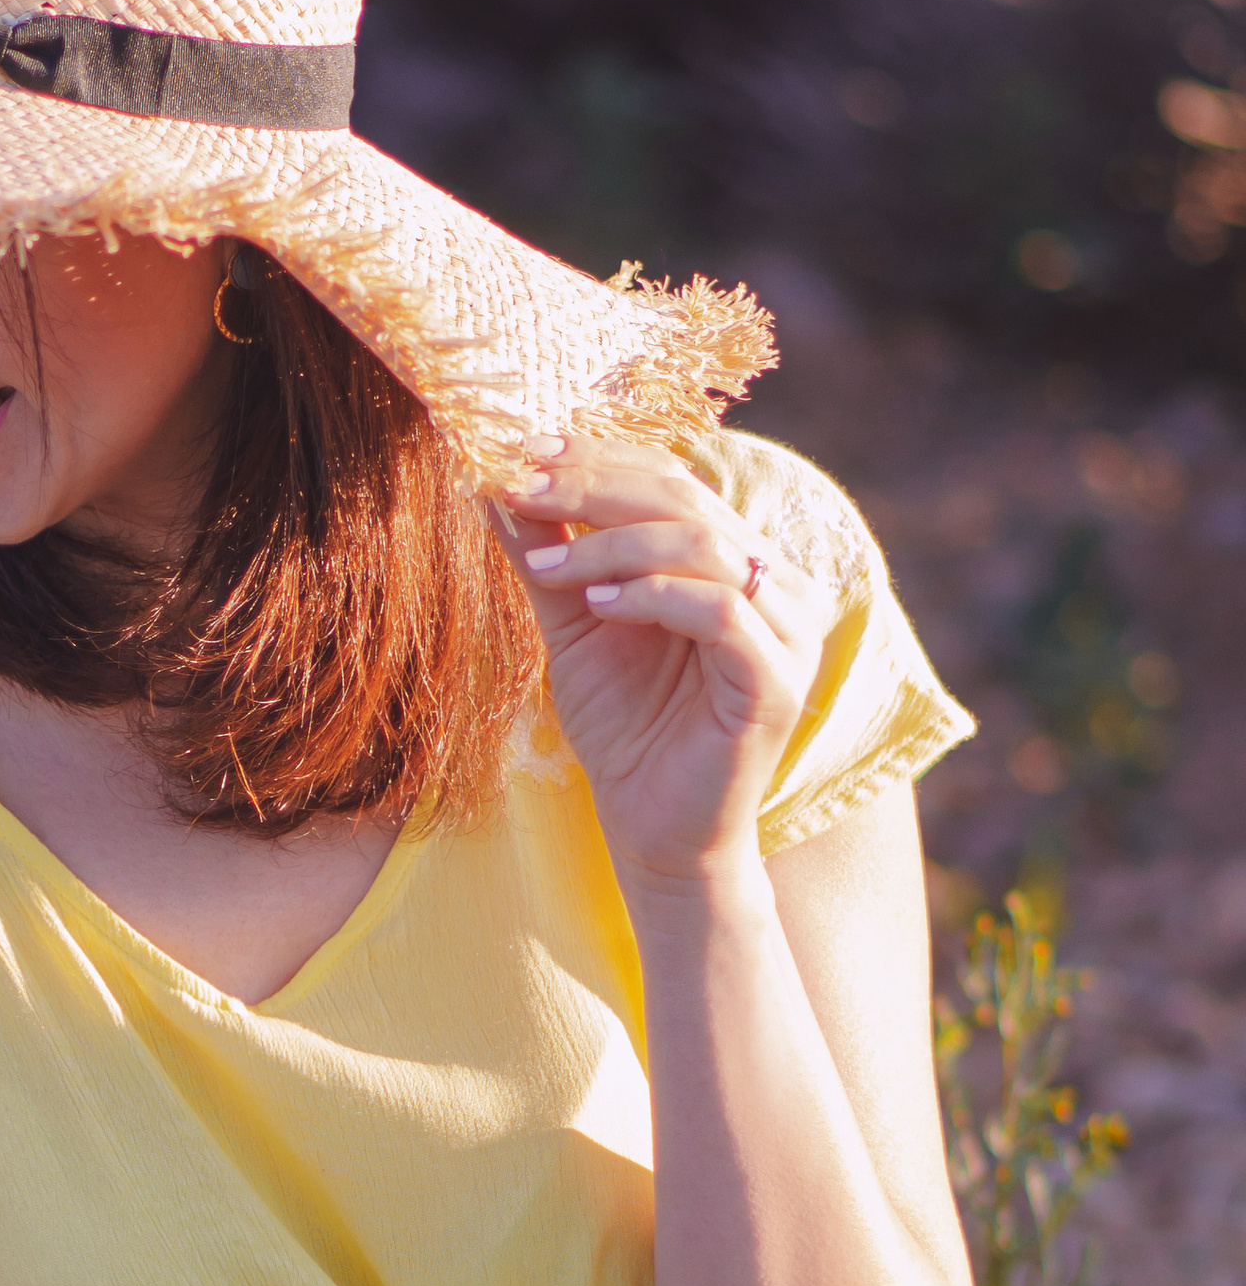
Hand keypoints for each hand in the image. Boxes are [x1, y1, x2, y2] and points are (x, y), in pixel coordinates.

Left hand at [500, 436, 824, 886]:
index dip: (599, 459)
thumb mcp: (576, 629)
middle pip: (686, 499)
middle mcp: (774, 583)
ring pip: (703, 546)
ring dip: (613, 545)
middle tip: (524, 487)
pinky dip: (655, 598)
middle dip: (595, 488)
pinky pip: (721, 612)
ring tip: (547, 564)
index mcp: (735, 560)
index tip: (522, 453)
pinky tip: (598, 605)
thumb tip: (498, 487)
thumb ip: (551, 560)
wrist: (654, 832)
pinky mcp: (777, 680)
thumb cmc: (626, 731)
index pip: (671, 480)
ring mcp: (786, 630)